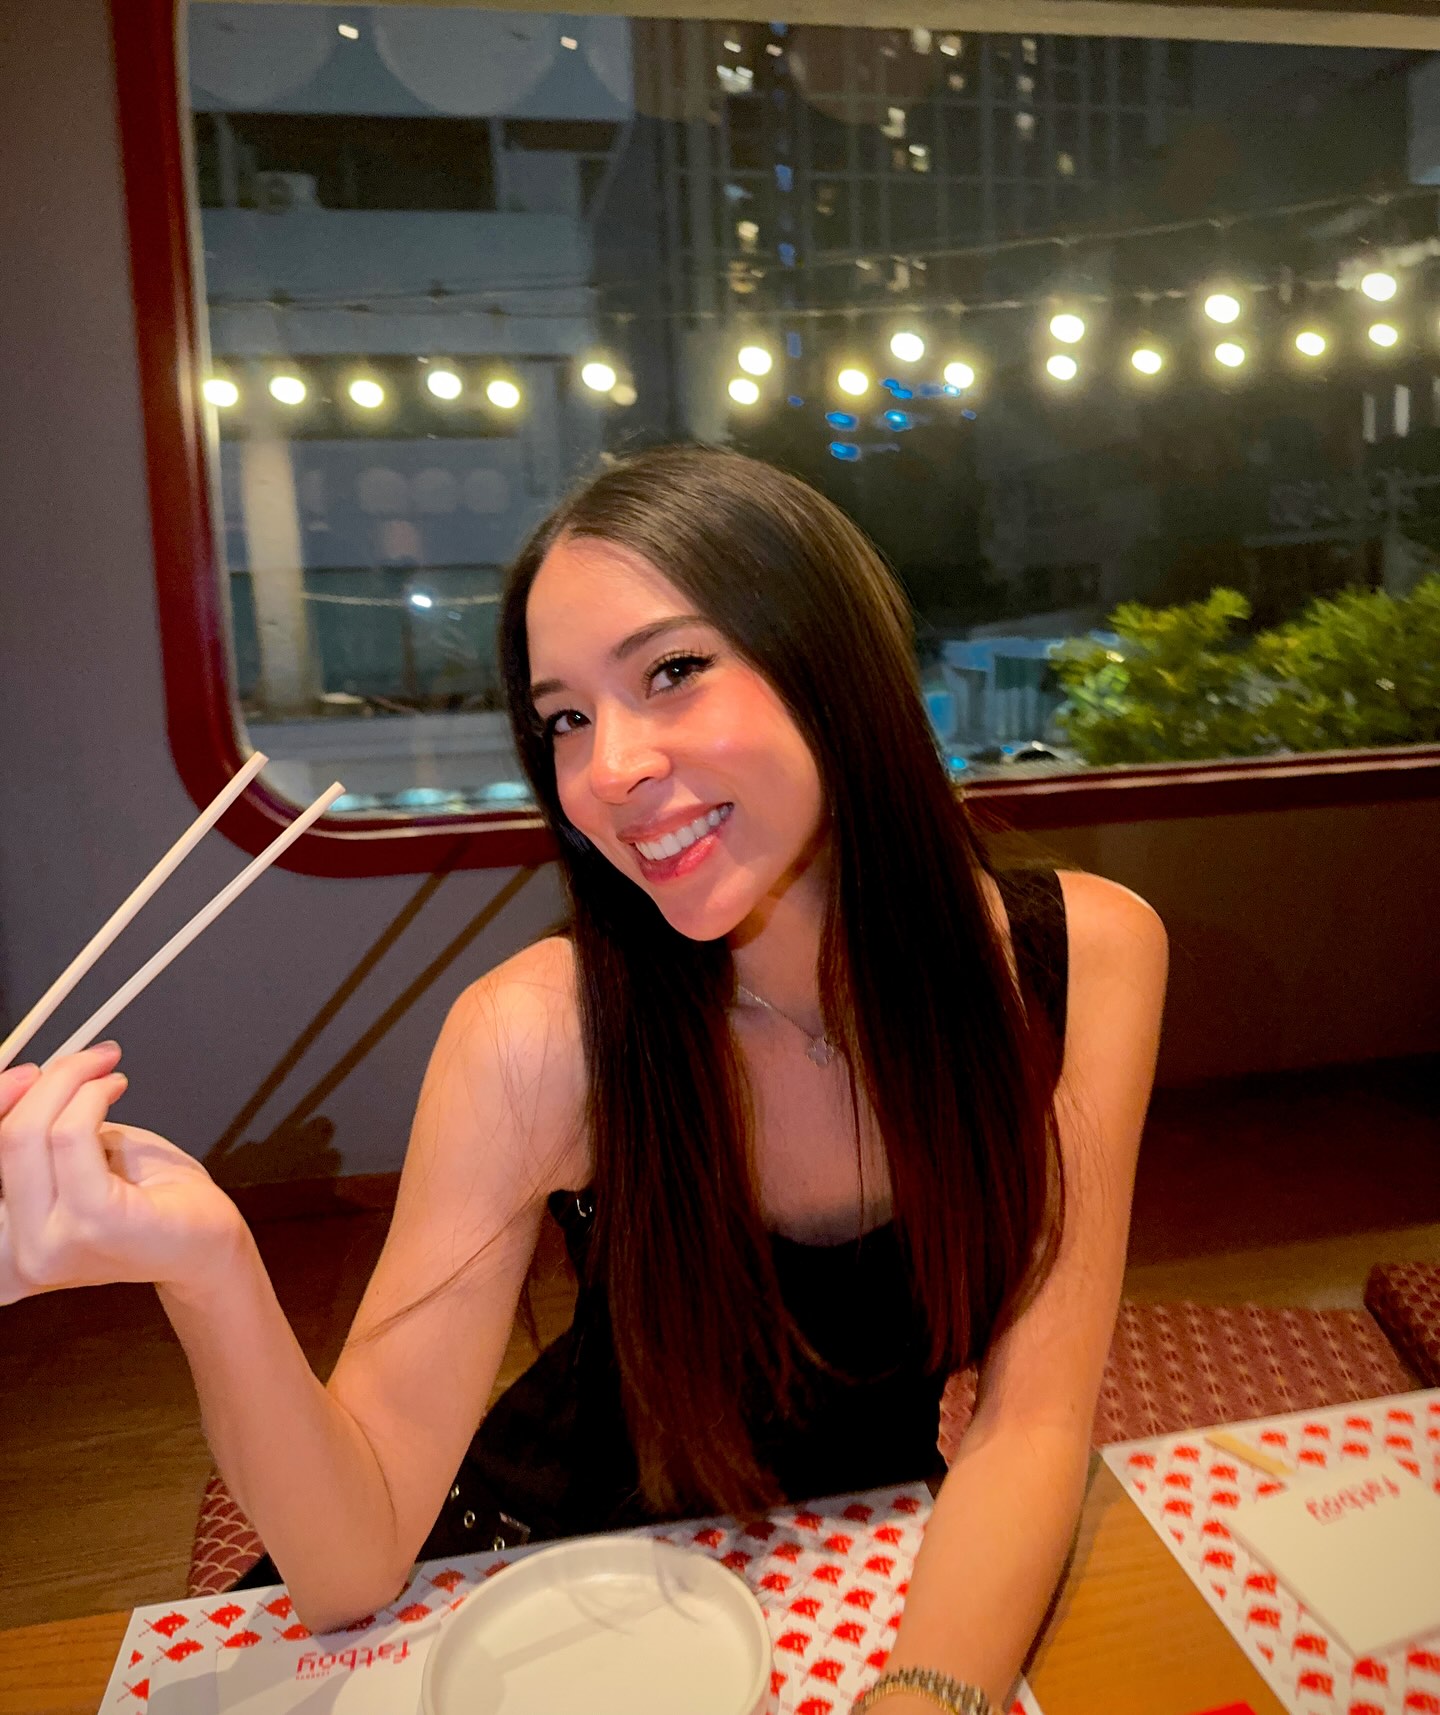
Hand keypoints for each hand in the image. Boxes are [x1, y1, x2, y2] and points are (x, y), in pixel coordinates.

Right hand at [0, 1044, 243, 1305]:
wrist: (204, 1246)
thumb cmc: (148, 1205)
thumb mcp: (77, 1166)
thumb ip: (43, 1137)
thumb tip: (24, 1081)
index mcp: (7, 1242)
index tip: (24, 1073)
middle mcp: (17, 1255)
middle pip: (2, 1140)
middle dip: (45, 1082)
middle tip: (84, 1060)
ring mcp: (52, 1244)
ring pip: (30, 1135)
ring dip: (72, 1082)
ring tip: (107, 1074)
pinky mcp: (95, 1222)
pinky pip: (72, 1136)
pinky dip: (92, 1098)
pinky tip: (115, 1089)